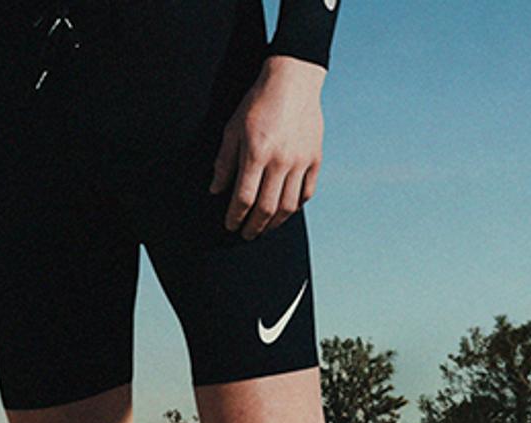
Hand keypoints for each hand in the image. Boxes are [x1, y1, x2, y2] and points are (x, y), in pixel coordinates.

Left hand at [210, 56, 325, 239]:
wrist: (293, 80)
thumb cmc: (257, 102)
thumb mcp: (232, 128)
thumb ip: (224, 161)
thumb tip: (216, 190)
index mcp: (256, 154)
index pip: (243, 198)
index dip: (235, 217)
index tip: (230, 225)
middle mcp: (280, 161)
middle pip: (266, 209)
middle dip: (253, 227)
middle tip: (246, 235)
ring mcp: (300, 161)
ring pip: (288, 206)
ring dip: (274, 223)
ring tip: (264, 228)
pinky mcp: (315, 158)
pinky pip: (306, 192)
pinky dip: (296, 206)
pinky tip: (285, 210)